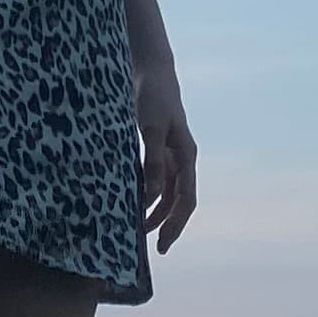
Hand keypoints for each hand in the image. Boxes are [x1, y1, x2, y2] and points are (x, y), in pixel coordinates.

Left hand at [135, 55, 197, 255]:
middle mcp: (182, 158)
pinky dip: (145, 192)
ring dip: (154, 210)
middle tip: (148, 247)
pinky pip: (154, 178)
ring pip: (166, 191)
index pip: (186, 200)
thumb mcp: (150, 129)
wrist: (150, 69)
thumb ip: (152, 162)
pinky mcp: (156, 147)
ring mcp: (170, 153)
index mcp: (187, 156)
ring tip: (135, 229)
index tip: (161, 246)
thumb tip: (150, 195)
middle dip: (165, 224)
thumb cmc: (152, 96)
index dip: (175, 225)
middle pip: (177, 201)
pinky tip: (130, 200)